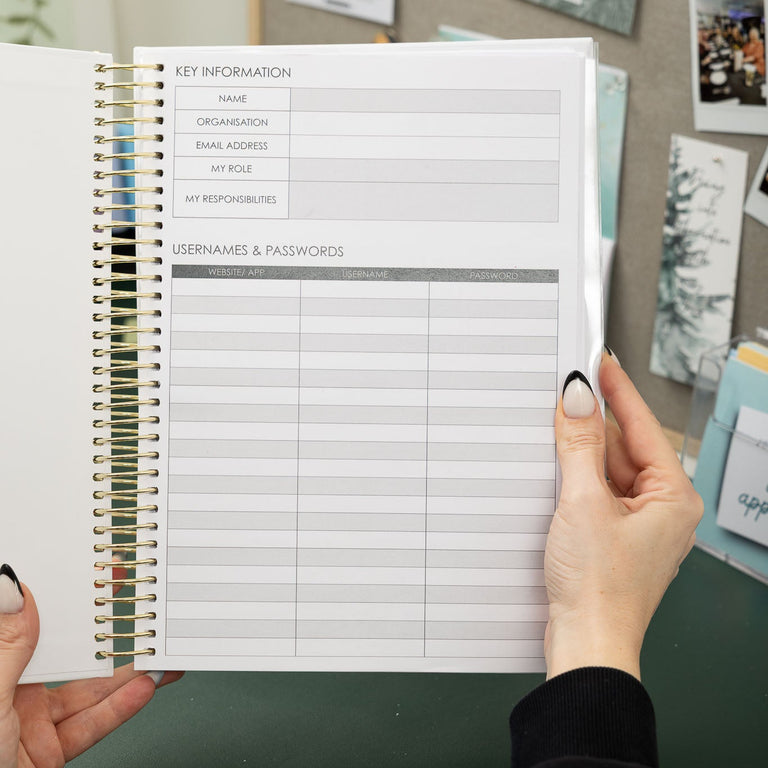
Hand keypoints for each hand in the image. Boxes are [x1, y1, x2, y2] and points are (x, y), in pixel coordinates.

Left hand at [0, 565, 182, 767]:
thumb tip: (17, 589)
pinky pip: (89, 725)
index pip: (29, 622)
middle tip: (137, 612)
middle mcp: (9, 693)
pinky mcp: (48, 752)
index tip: (94, 574)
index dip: (62, 597)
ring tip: (154, 656)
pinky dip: (119, 709)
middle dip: (104, 635)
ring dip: (123, 675)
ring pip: (85, 691)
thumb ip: (8, 646)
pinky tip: (142, 690)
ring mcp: (30, 724)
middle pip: (67, 655)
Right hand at [544, 352, 702, 680]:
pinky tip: (554, 467)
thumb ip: (580, 445)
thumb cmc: (599, 588)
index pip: (643, 426)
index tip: (598, 362)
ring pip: (606, 469)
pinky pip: (595, 491)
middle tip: (562, 392)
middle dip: (592, 423)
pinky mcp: (612, 537)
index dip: (618, 390)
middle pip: (623, 447)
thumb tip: (577, 400)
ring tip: (552, 429)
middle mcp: (661, 508)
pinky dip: (575, 477)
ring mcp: (636, 524)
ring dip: (579, 451)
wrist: (585, 643)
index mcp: (672, 497)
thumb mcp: (584, 502)